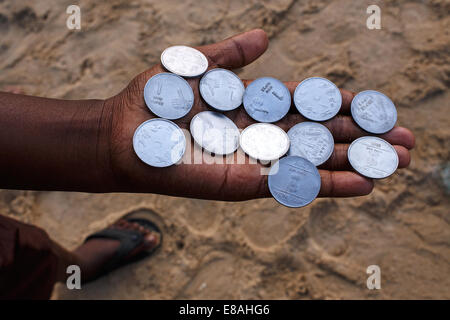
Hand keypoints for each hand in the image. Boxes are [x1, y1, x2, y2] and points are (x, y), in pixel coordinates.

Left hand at [103, 29, 414, 200]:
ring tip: (397, 164)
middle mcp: (262, 137)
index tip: (378, 110)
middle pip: (322, 137)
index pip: (311, 109)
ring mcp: (257, 162)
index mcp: (255, 109)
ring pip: (316, 163)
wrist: (124, 132)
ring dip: (358, 164)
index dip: (345, 109)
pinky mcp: (245, 184)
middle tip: (406, 143)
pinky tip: (363, 184)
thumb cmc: (156, 99)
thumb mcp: (199, 67)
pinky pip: (293, 184)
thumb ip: (233, 56)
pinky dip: (328, 185)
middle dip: (364, 140)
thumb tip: (263, 36)